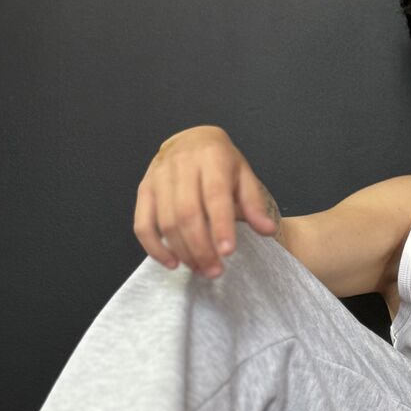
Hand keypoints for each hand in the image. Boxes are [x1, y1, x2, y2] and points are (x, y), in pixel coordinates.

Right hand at [133, 125, 278, 277]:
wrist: (191, 139)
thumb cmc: (222, 161)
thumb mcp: (244, 175)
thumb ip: (254, 203)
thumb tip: (267, 230)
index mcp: (212, 158)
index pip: (215, 196)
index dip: (220, 226)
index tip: (228, 252)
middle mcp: (182, 165)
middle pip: (187, 213)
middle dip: (201, 247)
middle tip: (214, 270)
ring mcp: (158, 177)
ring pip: (166, 222)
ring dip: (182, 251)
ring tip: (200, 269)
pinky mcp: (144, 190)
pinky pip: (142, 224)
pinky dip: (154, 247)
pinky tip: (172, 262)